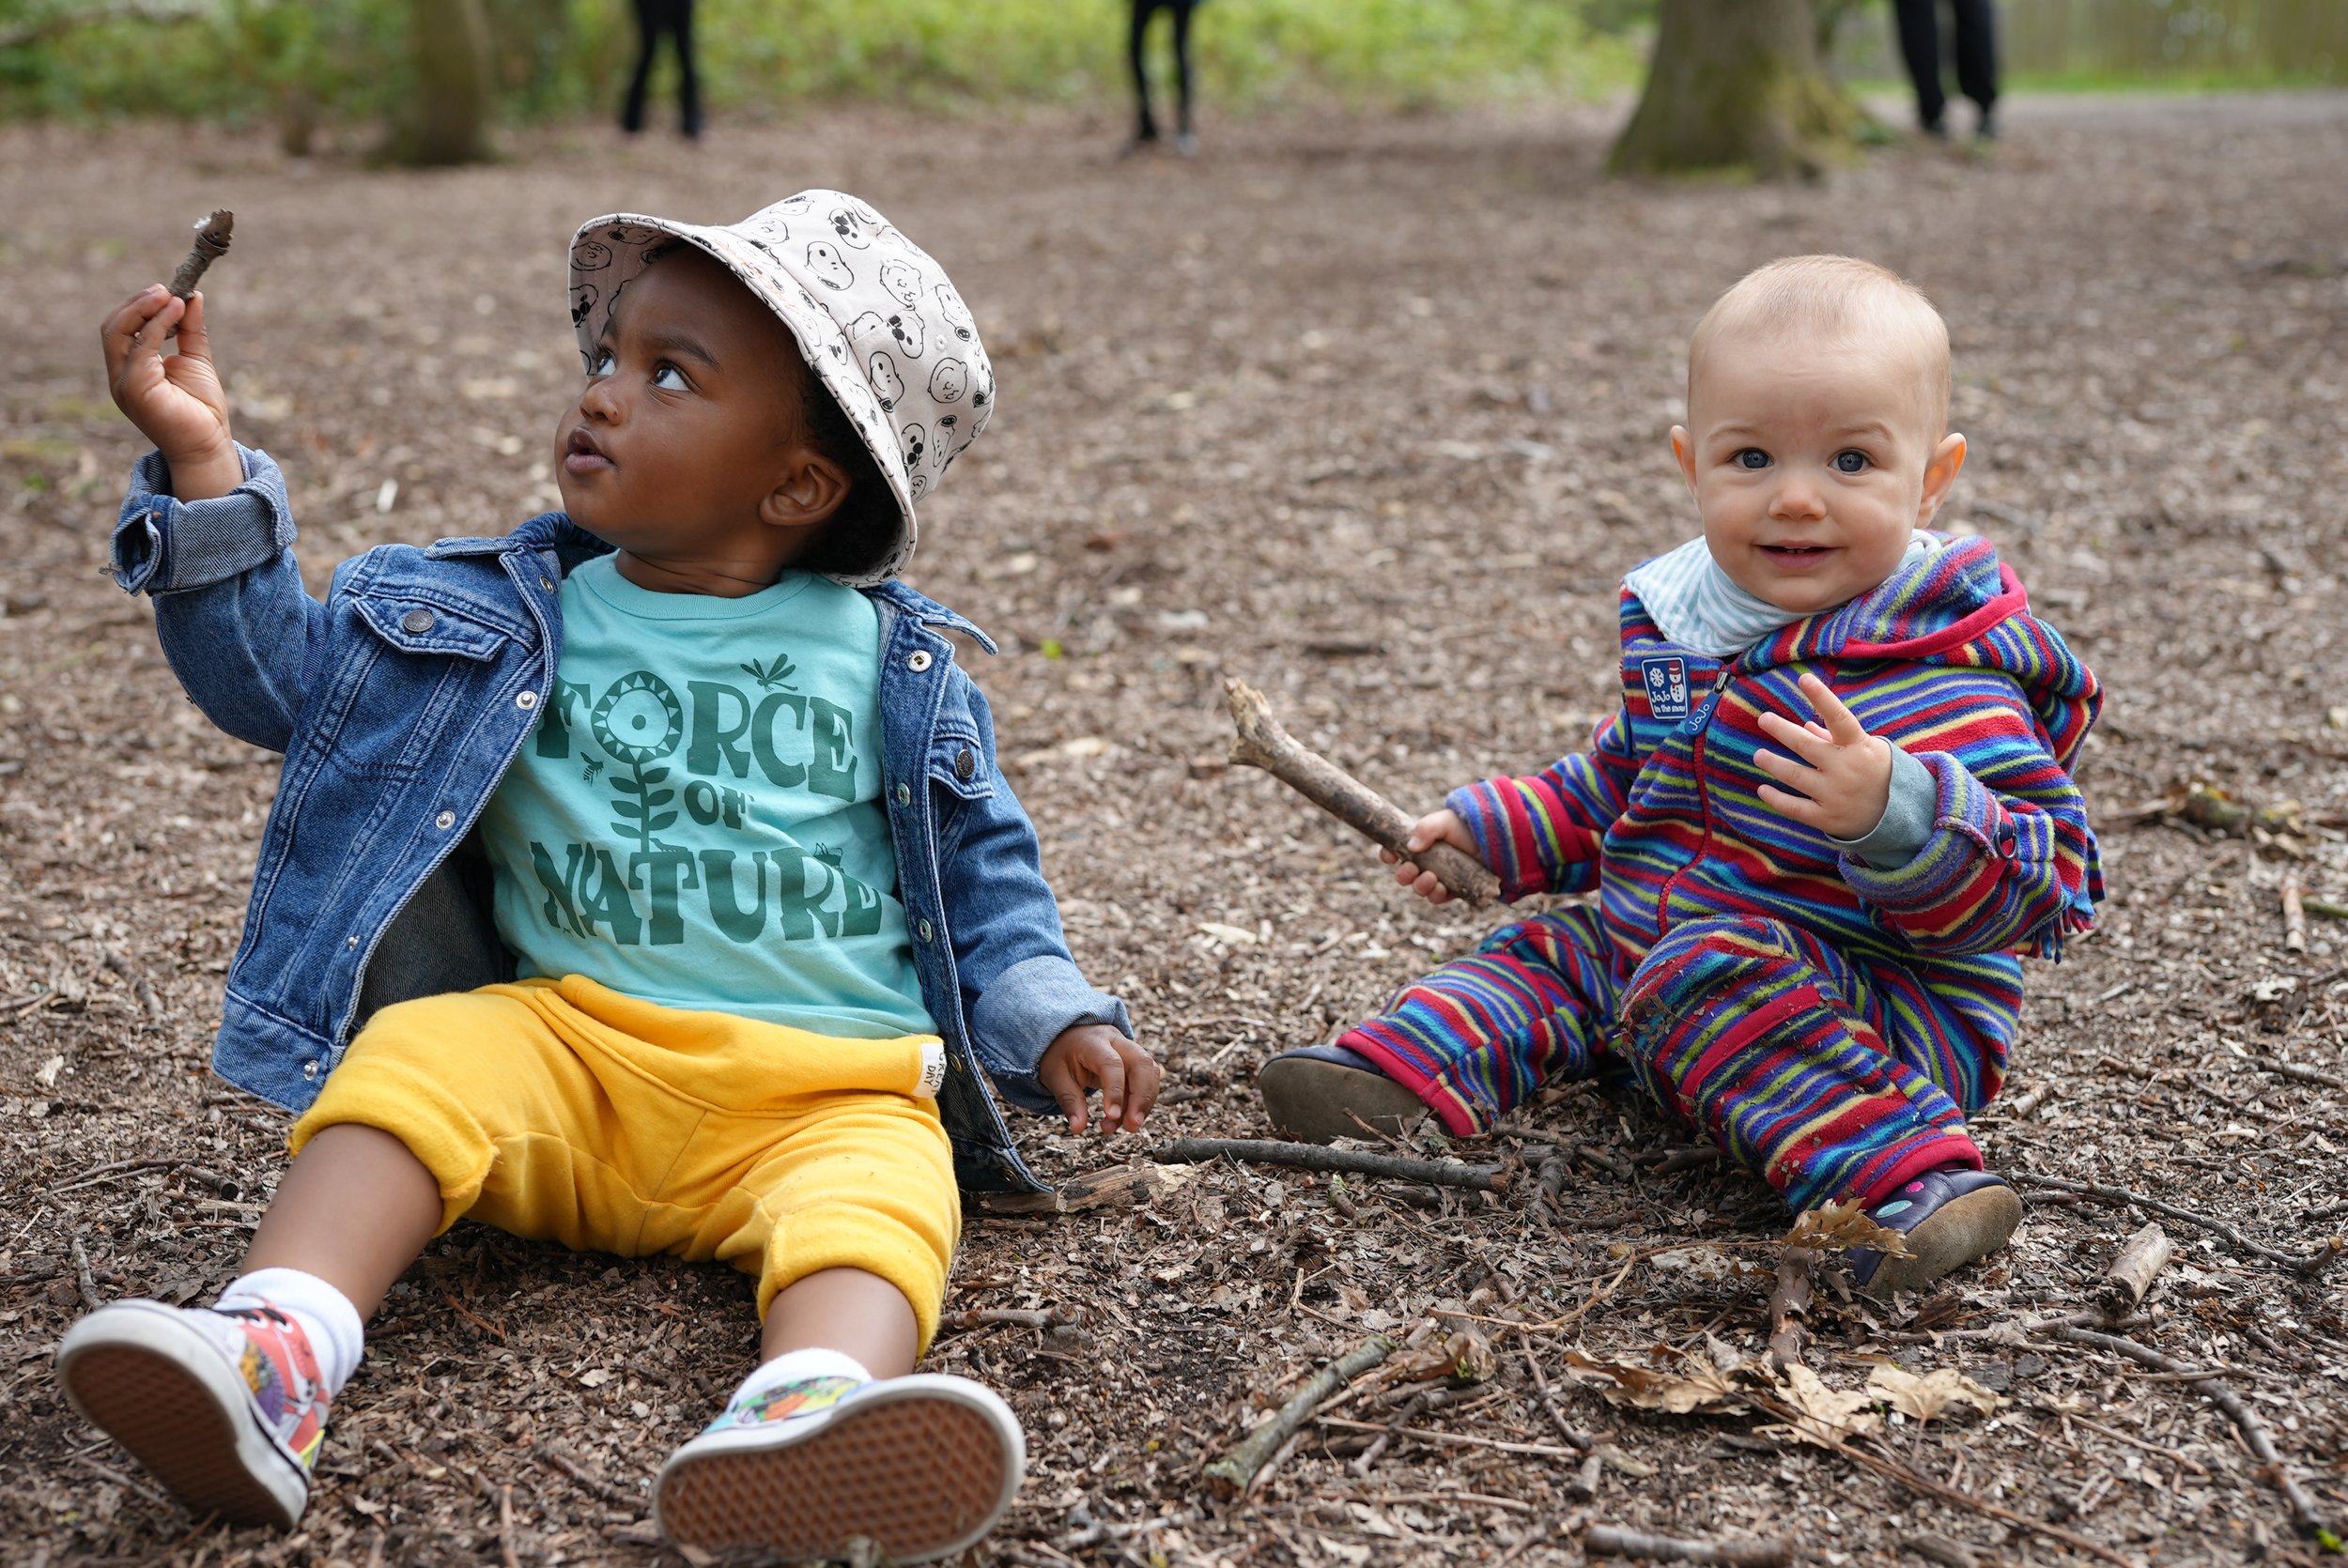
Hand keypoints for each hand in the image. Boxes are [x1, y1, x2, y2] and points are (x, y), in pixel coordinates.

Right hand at [101, 284, 240, 500]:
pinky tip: (176, 311)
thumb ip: (190, 330)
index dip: (141, 306)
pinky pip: (140, 347)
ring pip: (118, 332)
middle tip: (165, 289)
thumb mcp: (196, 360)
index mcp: (130, 370)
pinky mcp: (134, 388)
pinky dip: (156, 324)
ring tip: (169, 294)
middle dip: (138, 303)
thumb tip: (192, 296)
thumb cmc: (203, 411)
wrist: (209, 447)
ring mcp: (123, 383)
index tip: (167, 290)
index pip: (122, 329)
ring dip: (143, 308)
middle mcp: (120, 376)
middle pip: (113, 326)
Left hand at [1037, 1023, 1159, 1134]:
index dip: (1115, 1091)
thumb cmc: (1062, 1054)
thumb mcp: (1056, 1076)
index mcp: (1093, 1042)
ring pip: (1150, 1072)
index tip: (1112, 1116)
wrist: (1070, 1035)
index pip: (1111, 1064)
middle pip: (1142, 1063)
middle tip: (1132, 1126)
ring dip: (1145, 1102)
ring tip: (1128, 1127)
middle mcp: (1117, 1042)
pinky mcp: (1136, 1062)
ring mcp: (1130, 1050)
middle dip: (1142, 1098)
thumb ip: (1069, 1101)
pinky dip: (1143, 1101)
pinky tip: (1128, 1116)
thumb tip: (1078, 1128)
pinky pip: (1148, 1080)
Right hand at [1379, 807, 1483, 904]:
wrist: (1497, 839)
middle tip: (1412, 869)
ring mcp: (1440, 877)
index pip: (1395, 852)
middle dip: (1404, 875)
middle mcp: (1426, 863)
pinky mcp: (1454, 890)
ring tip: (1430, 878)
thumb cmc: (1468, 827)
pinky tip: (1442, 888)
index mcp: (1419, 845)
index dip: (1387, 855)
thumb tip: (1411, 847)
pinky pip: (1439, 898)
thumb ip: (1426, 828)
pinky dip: (1437, 895)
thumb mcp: (1445, 821)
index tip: (1389, 856)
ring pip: (1420, 889)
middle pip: (1405, 876)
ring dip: (1420, 886)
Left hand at [1753, 672, 1894, 840]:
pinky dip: (1776, 799)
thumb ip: (1835, 737)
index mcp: (1858, 747)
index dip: (1822, 697)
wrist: (1898, 816)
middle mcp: (1844, 768)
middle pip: (1805, 745)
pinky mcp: (1826, 817)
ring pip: (1795, 776)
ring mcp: (1834, 794)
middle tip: (1764, 719)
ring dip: (1773, 763)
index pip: (1839, 717)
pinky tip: (1762, 790)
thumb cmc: (1877, 773)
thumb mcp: (1867, 749)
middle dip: (1782, 730)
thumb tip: (1805, 725)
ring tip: (1759, 755)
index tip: (1804, 679)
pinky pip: (1794, 808)